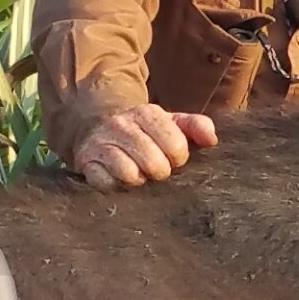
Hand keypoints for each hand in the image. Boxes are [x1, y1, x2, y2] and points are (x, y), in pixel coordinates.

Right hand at [73, 103, 218, 190]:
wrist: (98, 125)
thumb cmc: (144, 131)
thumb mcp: (171, 122)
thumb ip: (196, 126)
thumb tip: (212, 140)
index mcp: (147, 113)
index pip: (176, 146)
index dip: (179, 158)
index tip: (173, 159)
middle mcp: (122, 125)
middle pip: (154, 163)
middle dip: (160, 171)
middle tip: (156, 169)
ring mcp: (102, 143)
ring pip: (130, 173)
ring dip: (138, 180)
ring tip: (139, 174)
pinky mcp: (86, 161)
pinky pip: (105, 182)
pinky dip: (116, 186)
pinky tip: (120, 179)